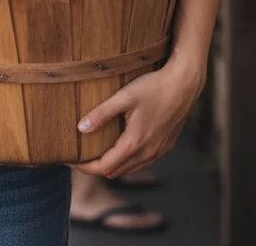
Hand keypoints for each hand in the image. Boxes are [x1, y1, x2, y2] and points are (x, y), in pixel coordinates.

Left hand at [74, 56, 205, 179]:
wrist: (185, 84)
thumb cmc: (154, 87)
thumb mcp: (125, 96)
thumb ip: (102, 113)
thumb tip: (80, 128)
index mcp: (135, 143)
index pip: (104, 167)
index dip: (85, 167)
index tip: (70, 159)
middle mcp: (148, 153)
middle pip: (115, 171)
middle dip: (96, 167)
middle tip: (80, 154)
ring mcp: (159, 151)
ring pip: (129, 168)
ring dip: (112, 164)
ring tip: (97, 150)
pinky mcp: (166, 146)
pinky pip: (142, 162)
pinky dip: (128, 160)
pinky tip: (122, 145)